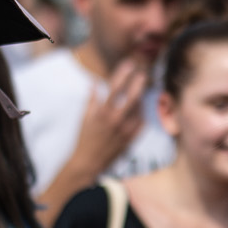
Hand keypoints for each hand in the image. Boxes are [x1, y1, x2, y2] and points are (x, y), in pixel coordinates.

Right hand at [68, 58, 148, 175]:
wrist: (89, 163)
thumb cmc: (84, 139)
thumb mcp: (84, 118)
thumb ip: (91, 100)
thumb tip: (93, 84)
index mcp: (102, 112)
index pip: (114, 87)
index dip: (122, 73)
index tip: (128, 63)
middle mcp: (115, 120)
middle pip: (132, 97)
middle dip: (139, 83)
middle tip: (143, 74)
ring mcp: (125, 131)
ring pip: (139, 110)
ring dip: (140, 99)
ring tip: (140, 93)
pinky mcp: (131, 140)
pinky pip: (141, 123)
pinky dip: (141, 115)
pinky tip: (140, 111)